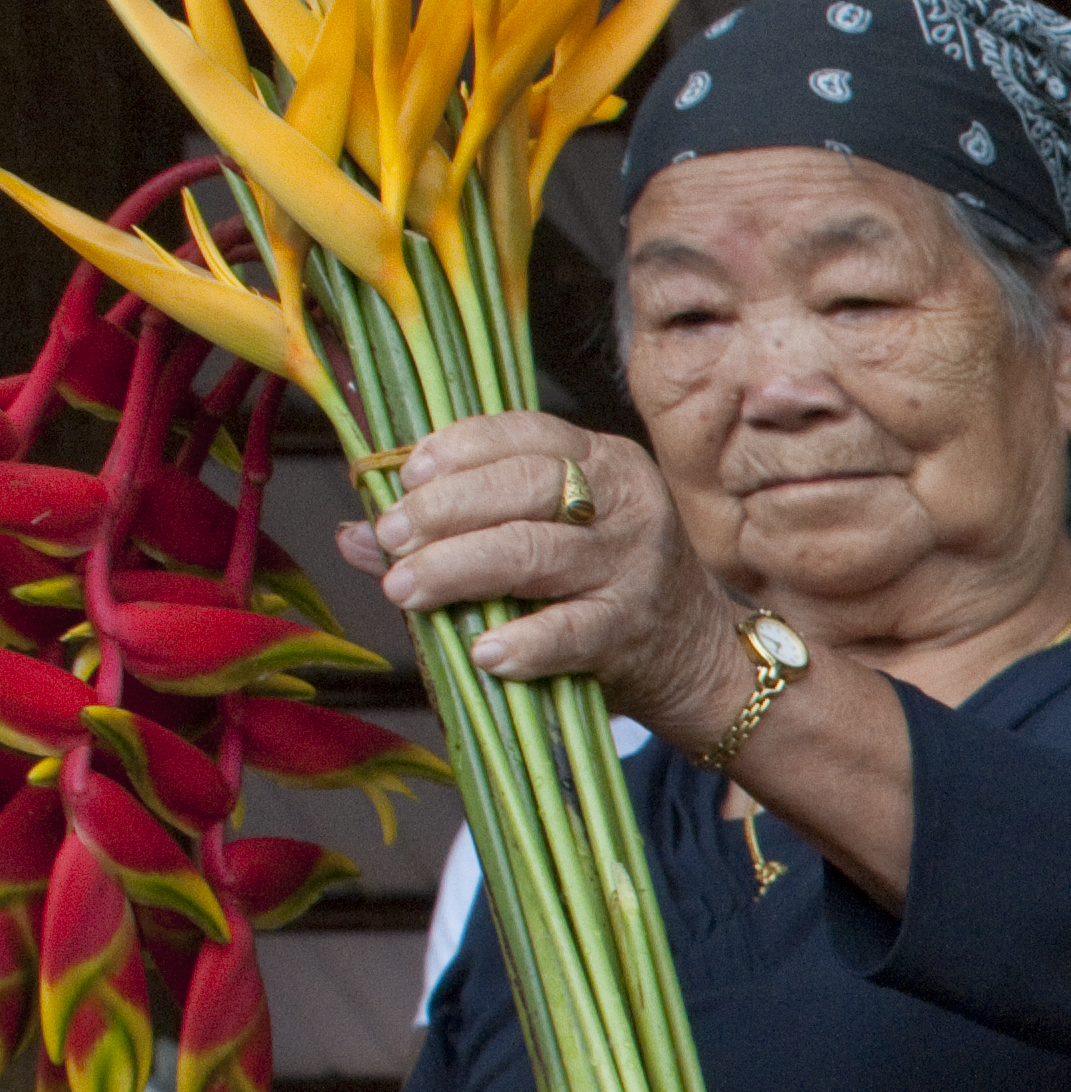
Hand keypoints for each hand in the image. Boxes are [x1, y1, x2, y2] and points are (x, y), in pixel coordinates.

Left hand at [343, 414, 759, 746]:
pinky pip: (570, 631)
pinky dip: (523, 641)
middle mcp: (627, 505)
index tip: (408, 474)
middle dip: (446, 509)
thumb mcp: (548, 535)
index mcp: (606, 463)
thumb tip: (354, 534)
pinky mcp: (632, 630)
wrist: (695, 657)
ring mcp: (634, 567)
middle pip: (528, 486)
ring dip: (459, 568)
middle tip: (391, 537)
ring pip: (536, 553)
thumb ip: (459, 526)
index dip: (462, 448)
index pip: (529, 434)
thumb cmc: (602, 585)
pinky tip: (482, 652)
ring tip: (404, 588)